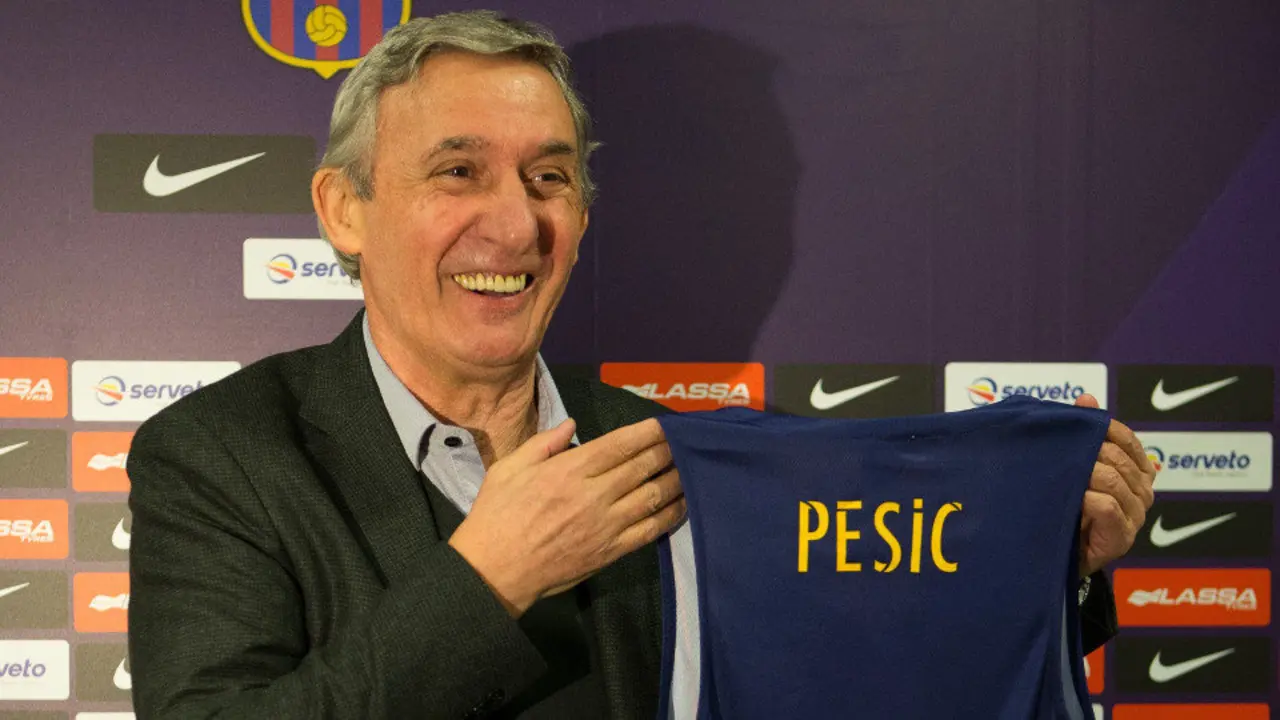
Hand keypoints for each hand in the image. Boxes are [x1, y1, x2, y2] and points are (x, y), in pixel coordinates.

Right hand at [448, 417, 684, 615]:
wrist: (493, 571)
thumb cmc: (496, 516)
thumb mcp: (508, 468)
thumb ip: (543, 443)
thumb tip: (572, 425)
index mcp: (570, 469)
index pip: (620, 444)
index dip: (647, 432)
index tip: (665, 424)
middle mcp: (594, 494)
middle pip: (642, 466)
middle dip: (666, 451)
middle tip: (684, 441)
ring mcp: (606, 525)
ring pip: (652, 496)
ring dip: (676, 479)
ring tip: (691, 468)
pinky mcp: (610, 551)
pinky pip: (649, 530)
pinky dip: (670, 515)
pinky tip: (682, 505)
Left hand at [1075, 394, 1155, 576]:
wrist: (1053, 554)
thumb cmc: (1064, 507)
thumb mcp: (1071, 466)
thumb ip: (1083, 434)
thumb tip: (1086, 399)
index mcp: (1136, 471)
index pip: (1127, 439)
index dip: (1104, 428)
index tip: (1077, 426)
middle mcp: (1142, 492)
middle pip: (1117, 459)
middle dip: (1085, 453)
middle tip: (1057, 455)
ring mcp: (1134, 516)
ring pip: (1112, 480)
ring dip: (1082, 476)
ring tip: (1058, 477)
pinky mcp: (1121, 538)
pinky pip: (1107, 506)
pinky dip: (1087, 498)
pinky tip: (1072, 499)